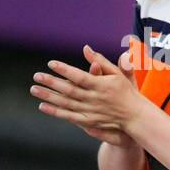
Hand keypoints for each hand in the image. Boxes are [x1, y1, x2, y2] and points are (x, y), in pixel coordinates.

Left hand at [34, 45, 149, 144]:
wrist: (135, 116)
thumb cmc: (126, 91)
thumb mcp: (117, 73)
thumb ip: (101, 61)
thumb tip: (85, 48)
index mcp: (103, 85)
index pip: (81, 76)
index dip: (65, 70)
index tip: (51, 63)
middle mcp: (96, 99)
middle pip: (70, 90)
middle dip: (52, 83)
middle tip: (36, 76)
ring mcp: (92, 111)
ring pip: (67, 103)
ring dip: (49, 96)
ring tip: (34, 89)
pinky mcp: (90, 121)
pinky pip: (69, 116)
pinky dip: (56, 112)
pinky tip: (43, 106)